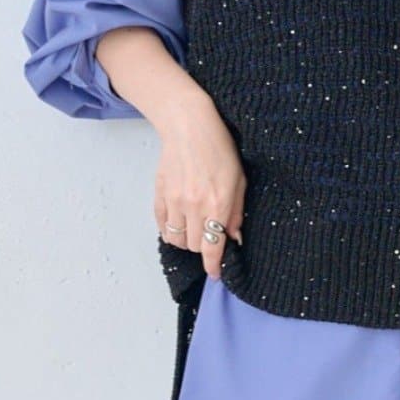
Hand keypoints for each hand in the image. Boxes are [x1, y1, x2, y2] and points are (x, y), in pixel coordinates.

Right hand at [154, 93, 245, 279]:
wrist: (189, 125)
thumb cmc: (219, 149)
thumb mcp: (239, 180)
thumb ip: (236, 212)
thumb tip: (234, 238)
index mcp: (217, 204)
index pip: (212, 247)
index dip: (213, 265)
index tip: (215, 274)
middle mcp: (194, 206)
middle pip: (195, 246)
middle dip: (204, 246)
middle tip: (209, 235)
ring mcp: (174, 201)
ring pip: (177, 240)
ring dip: (187, 240)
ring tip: (194, 229)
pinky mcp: (160, 194)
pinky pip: (162, 225)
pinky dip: (170, 230)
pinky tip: (179, 223)